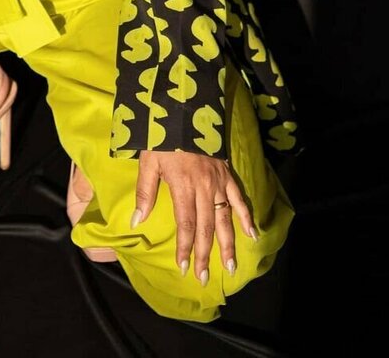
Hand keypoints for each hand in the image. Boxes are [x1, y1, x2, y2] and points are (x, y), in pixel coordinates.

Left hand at [132, 149, 256, 284]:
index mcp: (183, 186)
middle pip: (205, 228)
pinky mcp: (227, 175)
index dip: (185, 247)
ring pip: (224, 219)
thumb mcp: (148, 161)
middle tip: (202, 277)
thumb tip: (136, 221)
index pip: (186, 224)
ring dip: (228, 245)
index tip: (183, 267)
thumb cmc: (162, 137)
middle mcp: (204, 188)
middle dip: (204, 254)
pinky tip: (253, 235)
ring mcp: (218, 182)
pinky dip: (247, 217)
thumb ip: (145, 192)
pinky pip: (239, 199)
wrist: (185, 110)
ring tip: (231, 267)